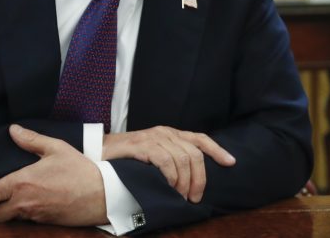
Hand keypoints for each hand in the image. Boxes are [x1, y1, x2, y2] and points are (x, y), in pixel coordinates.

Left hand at [0, 124, 107, 225]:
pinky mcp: (46, 224)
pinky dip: (29, 214)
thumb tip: (13, 129)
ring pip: (12, 219)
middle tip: (5, 195)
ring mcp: (35, 216)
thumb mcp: (55, 148)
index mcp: (21, 182)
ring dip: (13, 211)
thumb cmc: (79, 168)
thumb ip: (31, 140)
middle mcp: (24, 202)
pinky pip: (29, 222)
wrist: (103, 193)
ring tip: (24, 198)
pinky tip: (41, 202)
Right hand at [102, 126, 235, 202]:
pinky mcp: (142, 145)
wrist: (99, 152)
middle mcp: (165, 133)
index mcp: (170, 134)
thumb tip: (191, 179)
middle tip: (194, 197)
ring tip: (179, 196)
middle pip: (195, 154)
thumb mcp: (153, 156)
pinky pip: (165, 160)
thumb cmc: (127, 159)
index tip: (231, 163)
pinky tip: (168, 186)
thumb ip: (171, 160)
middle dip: (199, 178)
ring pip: (183, 159)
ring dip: (184, 182)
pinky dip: (171, 176)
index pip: (200, 139)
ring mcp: (153, 137)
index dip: (217, 150)